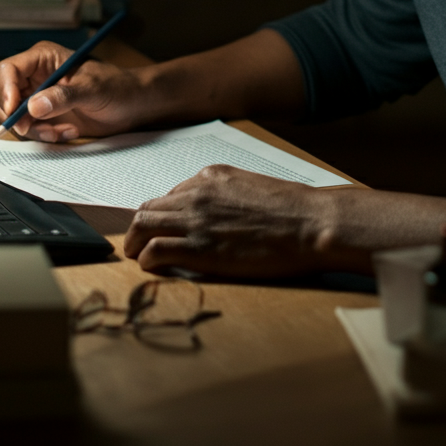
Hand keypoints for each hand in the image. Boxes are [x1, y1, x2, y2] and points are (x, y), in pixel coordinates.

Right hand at [0, 40, 146, 141]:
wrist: (132, 105)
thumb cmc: (116, 86)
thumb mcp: (92, 89)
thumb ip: (63, 96)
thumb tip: (34, 106)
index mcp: (44, 59)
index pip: (8, 71)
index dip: (7, 91)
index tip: (16, 110)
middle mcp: (36, 77)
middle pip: (5, 97)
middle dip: (19, 117)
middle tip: (38, 128)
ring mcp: (38, 98)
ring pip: (14, 118)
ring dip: (34, 130)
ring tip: (63, 131)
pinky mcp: (45, 117)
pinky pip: (30, 130)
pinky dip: (45, 136)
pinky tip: (69, 132)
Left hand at [123, 165, 342, 276]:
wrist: (310, 223)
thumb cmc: (294, 209)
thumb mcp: (253, 189)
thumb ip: (227, 196)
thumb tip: (217, 214)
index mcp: (211, 177)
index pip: (170, 194)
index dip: (163, 214)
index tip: (164, 228)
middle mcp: (197, 194)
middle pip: (148, 208)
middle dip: (140, 227)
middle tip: (138, 243)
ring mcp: (196, 220)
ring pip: (142, 226)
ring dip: (135, 243)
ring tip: (136, 256)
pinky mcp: (199, 248)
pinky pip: (154, 252)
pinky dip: (146, 260)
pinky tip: (152, 268)